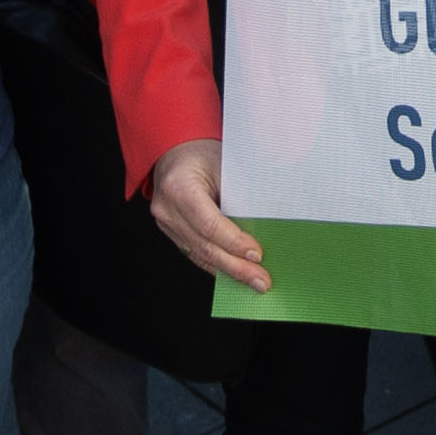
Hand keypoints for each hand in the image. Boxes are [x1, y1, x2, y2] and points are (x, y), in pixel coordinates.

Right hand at [148, 140, 269, 290]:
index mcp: (178, 186)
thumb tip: (270, 223)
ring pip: (200, 255)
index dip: (234, 242)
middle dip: (236, 266)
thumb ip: (240, 192)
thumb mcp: (224, 164)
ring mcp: (166, 224)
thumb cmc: (203, 153)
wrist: (176, 152)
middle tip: (262, 281)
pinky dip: (218, 265)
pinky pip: (196, 253)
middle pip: (204, 245)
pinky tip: (236, 274)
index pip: (209, 223)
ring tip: (254, 282)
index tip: (257, 255)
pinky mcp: (171, 233)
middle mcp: (166, 208)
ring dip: (229, 271)